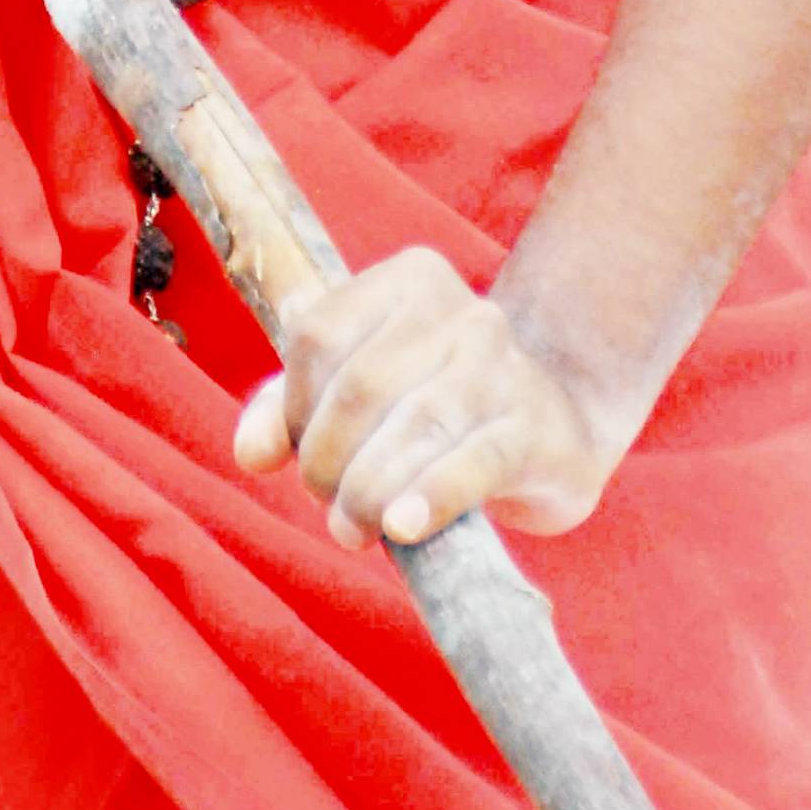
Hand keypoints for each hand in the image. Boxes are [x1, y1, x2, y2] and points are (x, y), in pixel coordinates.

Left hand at [232, 246, 611, 549]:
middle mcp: (460, 309)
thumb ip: (295, 412)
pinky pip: (473, 462)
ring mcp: (504, 364)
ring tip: (355, 529)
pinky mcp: (535, 427)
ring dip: (367, 491)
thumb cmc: (438, 407)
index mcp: (408, 280)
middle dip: (328, 462)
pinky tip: (403, 527)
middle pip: (361, 385)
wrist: (558, 424)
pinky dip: (430, 496)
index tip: (302, 454)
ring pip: (415, 424)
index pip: (318, 334)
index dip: (295, 407)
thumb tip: (251, 452)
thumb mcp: (365, 394)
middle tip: (333, 508)